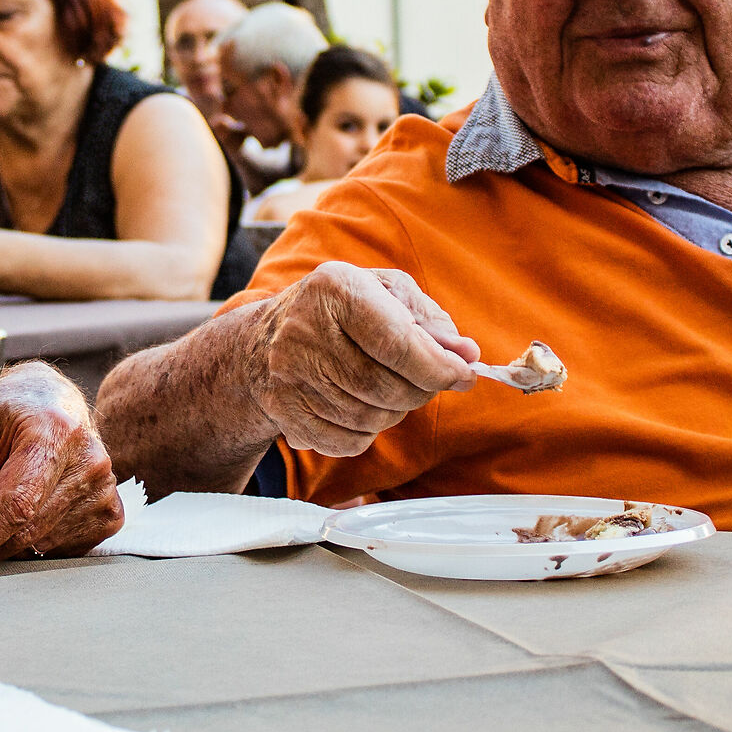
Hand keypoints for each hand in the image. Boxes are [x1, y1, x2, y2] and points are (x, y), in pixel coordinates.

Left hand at [0, 362, 124, 571]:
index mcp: (55, 431)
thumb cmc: (11, 413)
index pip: (16, 504)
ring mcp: (105, 489)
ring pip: (41, 545)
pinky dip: (32, 543)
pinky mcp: (111, 513)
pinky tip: (26, 516)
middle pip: (27, 530)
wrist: (52, 400)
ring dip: (5, 545)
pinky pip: (61, 549)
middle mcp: (89, 461)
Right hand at [255, 262, 477, 456]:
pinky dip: (367, 433)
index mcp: (335, 289)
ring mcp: (289, 374)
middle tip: (429, 383)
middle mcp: (304, 330)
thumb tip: (467, 355)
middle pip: (385, 386)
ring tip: (392, 390)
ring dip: (395, 412)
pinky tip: (363, 408)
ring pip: (369, 418)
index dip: (438, 367)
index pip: (396, 343)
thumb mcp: (386, 295)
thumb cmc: (341, 312)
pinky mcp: (284, 411)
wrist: (264, 340)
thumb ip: (430, 323)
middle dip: (421, 391)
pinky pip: (347, 442)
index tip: (465, 375)